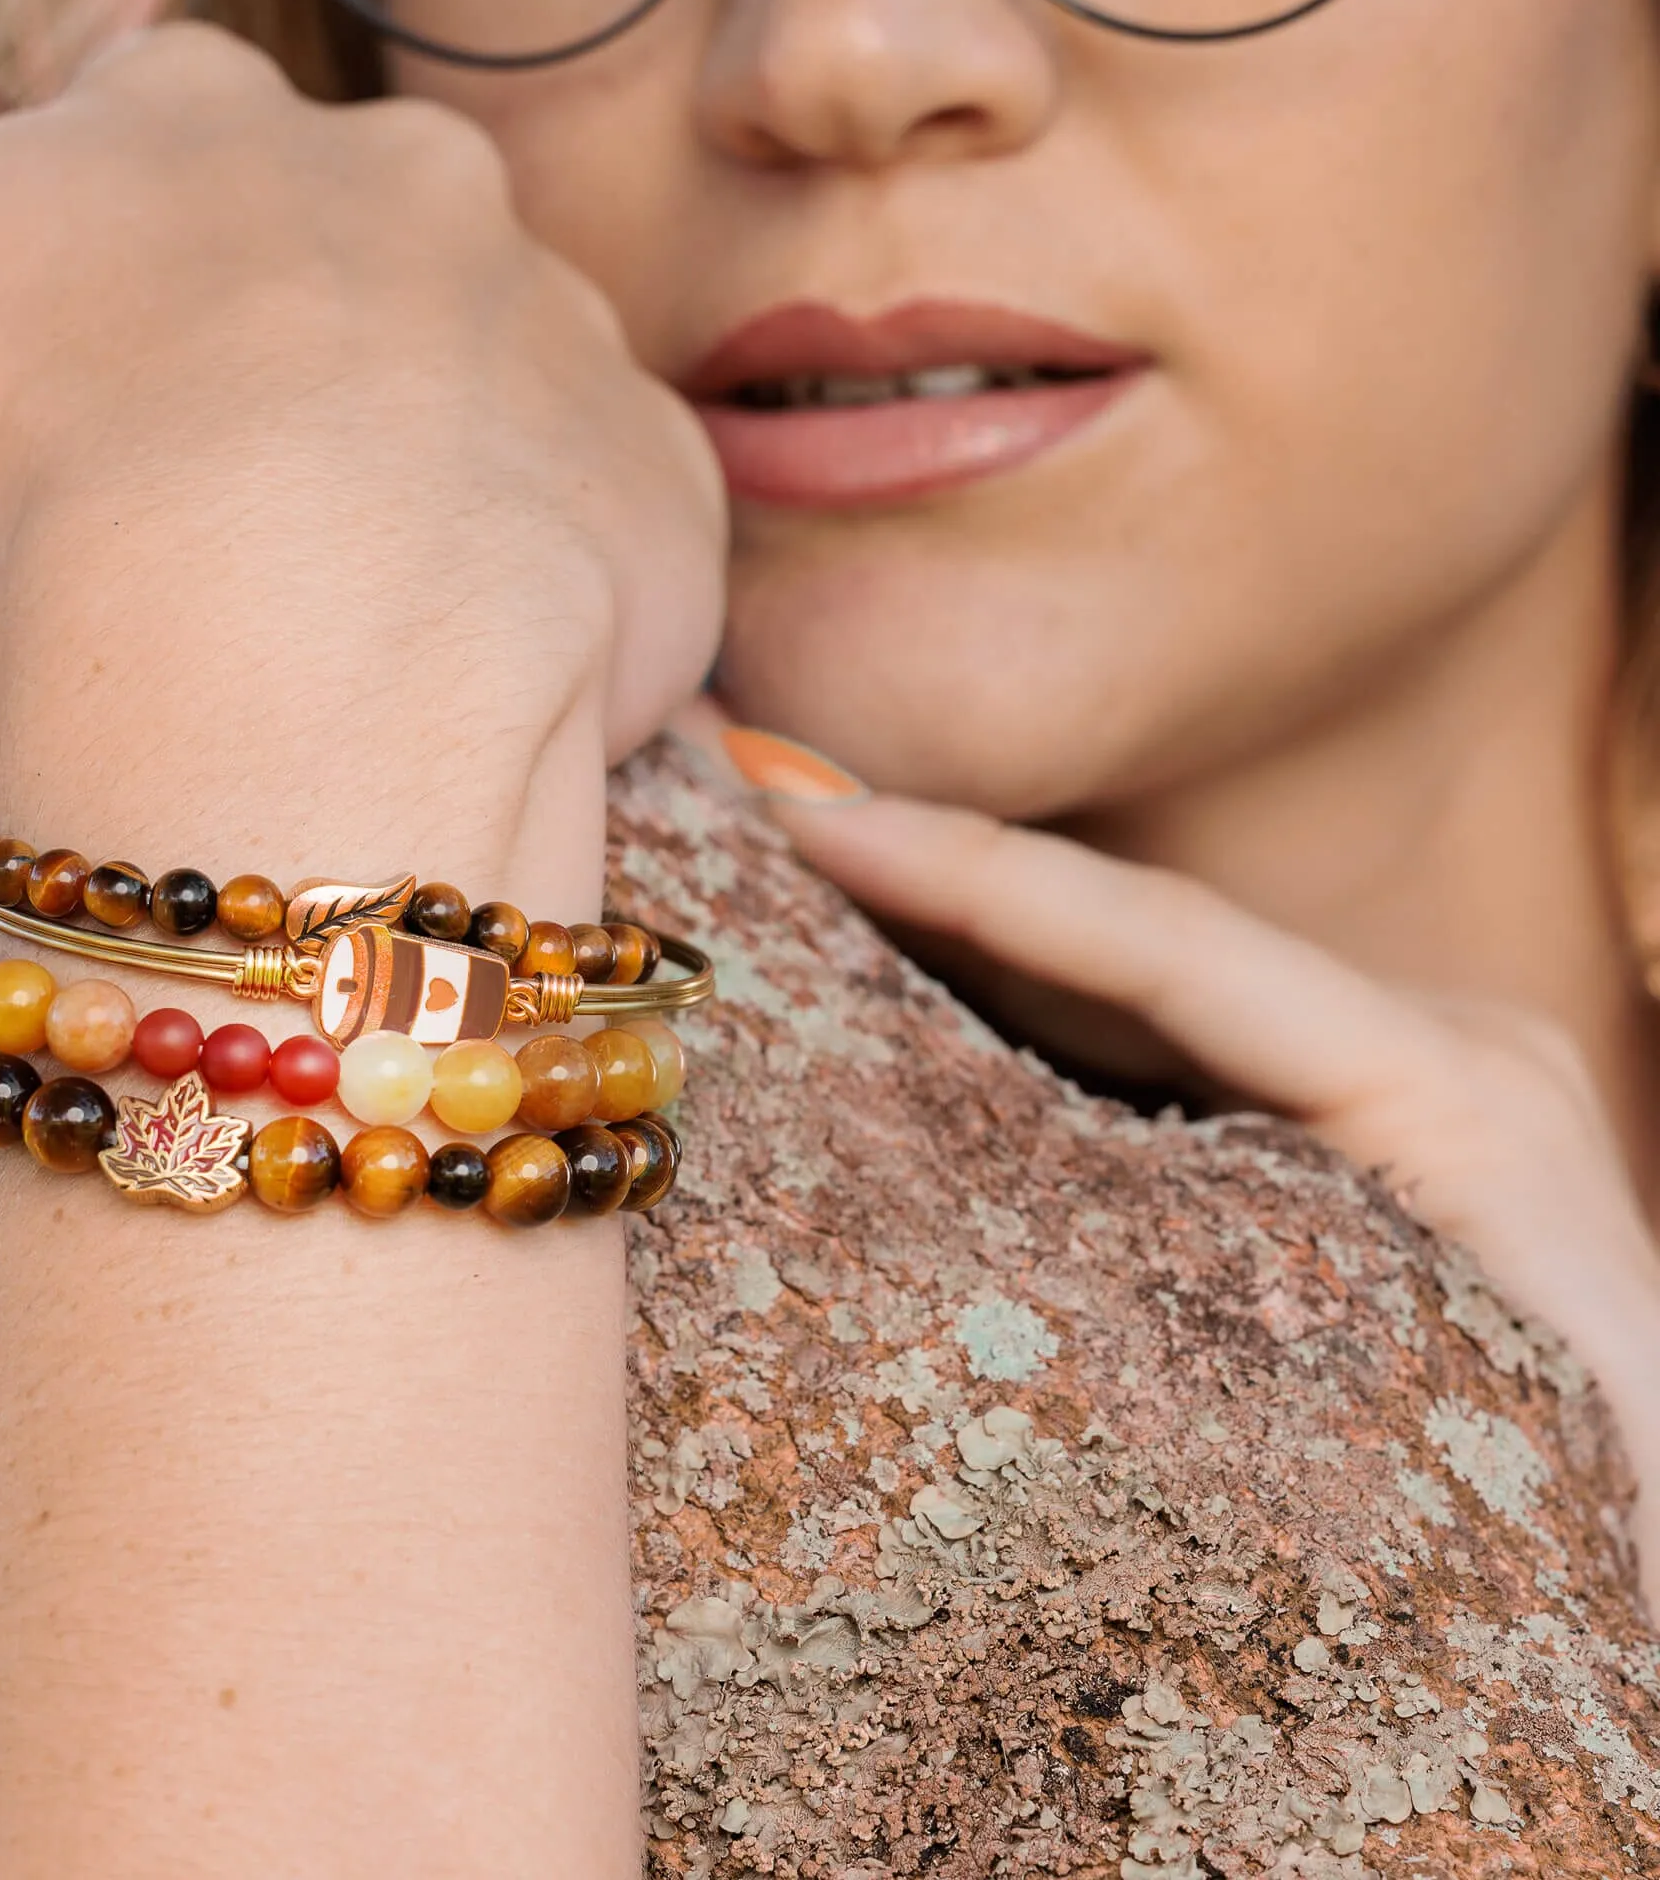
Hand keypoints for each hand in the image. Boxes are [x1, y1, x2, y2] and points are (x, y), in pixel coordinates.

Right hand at [0, 0, 722, 757]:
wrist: (281, 655)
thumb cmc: (23, 480)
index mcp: (213, 125)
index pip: (168, 161)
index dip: (128, 299)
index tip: (100, 422)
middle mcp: (414, 188)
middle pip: (348, 268)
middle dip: (296, 375)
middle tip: (230, 531)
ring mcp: (562, 332)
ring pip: (490, 391)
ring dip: (432, 476)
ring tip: (353, 610)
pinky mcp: (656, 482)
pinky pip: (605, 515)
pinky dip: (554, 574)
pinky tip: (477, 654)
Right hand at [706, 716, 1659, 1605]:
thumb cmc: (1600, 1521)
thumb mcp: (1483, 1404)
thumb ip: (1287, 1296)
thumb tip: (1023, 1266)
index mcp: (1451, 1096)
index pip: (1169, 946)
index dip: (981, 873)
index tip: (813, 821)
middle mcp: (1418, 1051)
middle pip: (1131, 931)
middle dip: (942, 866)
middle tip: (750, 804)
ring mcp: (1380, 1083)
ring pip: (1129, 980)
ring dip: (959, 926)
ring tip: (784, 876)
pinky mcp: (1340, 1133)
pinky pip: (1153, 1046)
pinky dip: (1014, 1001)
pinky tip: (891, 982)